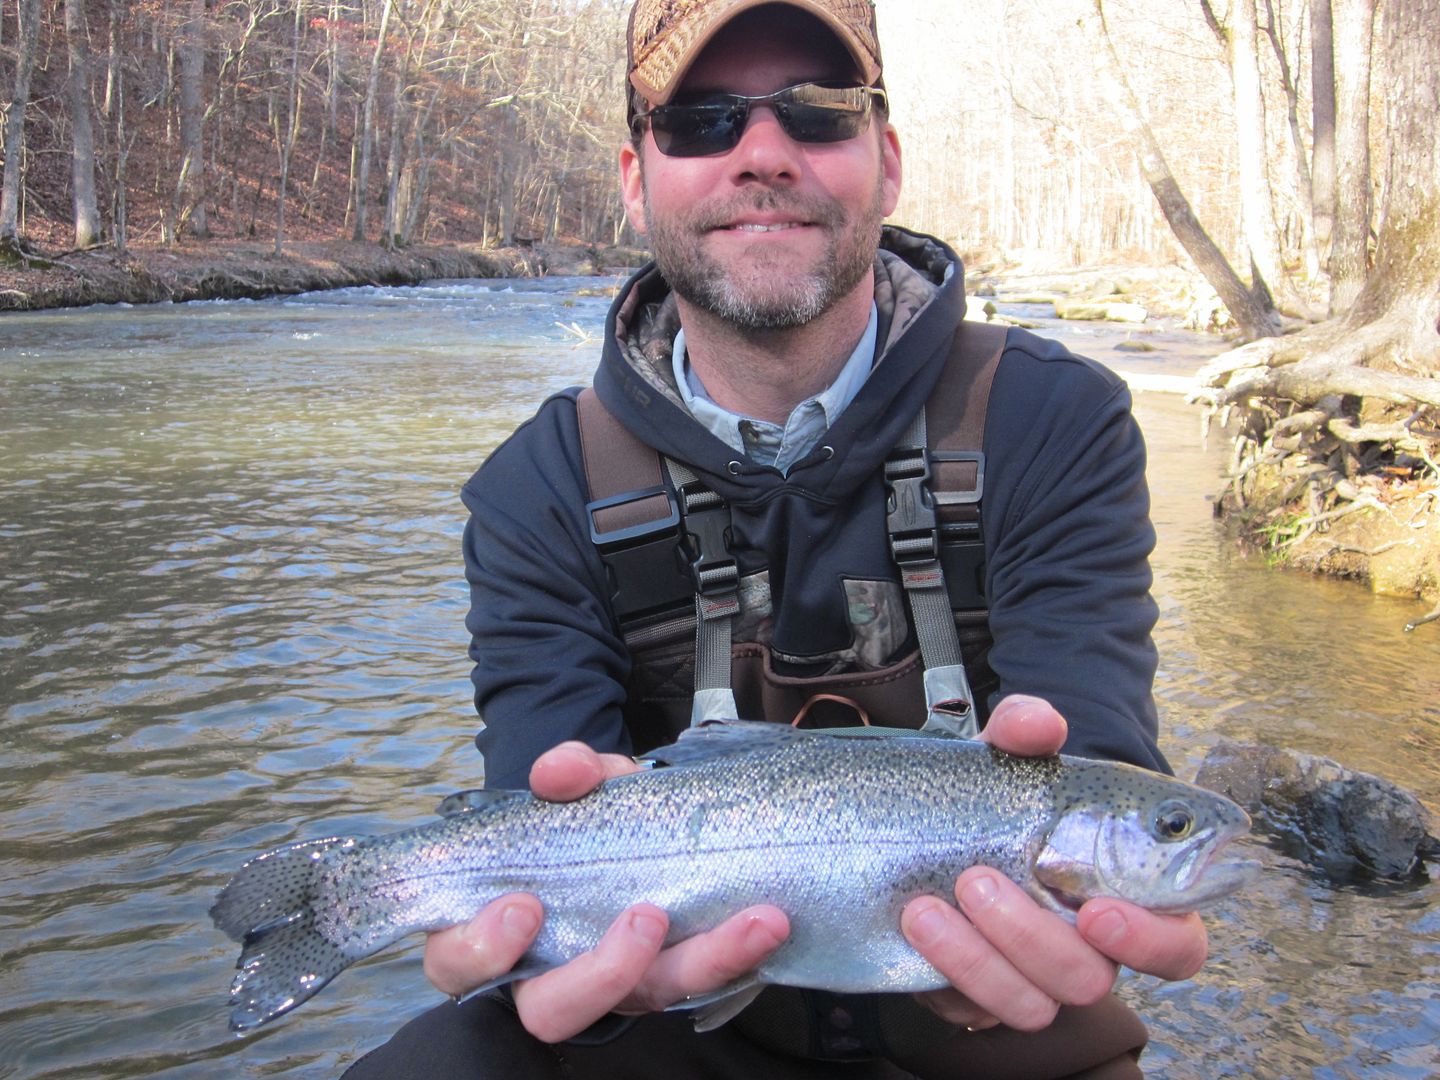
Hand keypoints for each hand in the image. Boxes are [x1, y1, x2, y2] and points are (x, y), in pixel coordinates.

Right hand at [421, 741, 790, 1042]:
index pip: (462, 964)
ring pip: (648, 998)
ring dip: (703, 961)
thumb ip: (568, 771)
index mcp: (494, 935)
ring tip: (751, 920)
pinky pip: (705, 982)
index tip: (521, 907)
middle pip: (557, 1010)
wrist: (628, 824)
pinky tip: (769, 921)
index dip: (483, 948)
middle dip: (602, 973)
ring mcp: (618, 984)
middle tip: (645, 917)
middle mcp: (552, 976)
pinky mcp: (674, 975)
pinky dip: (738, 952)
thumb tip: (563, 771)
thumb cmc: (579, 818)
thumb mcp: (576, 785)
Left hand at [901, 695, 1209, 1032]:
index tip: (1096, 910)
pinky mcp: (978, 998)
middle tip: (977, 880)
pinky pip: (973, 1011)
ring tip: (926, 906)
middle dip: (1032, 935)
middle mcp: (1085, 951)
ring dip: (978, 959)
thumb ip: (1026, 730)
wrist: (927, 826)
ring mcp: (1032, 980)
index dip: (1150, 941)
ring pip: (1032, 1005)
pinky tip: (913, 927)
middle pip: (1091, 979)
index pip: (1176, 946)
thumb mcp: (1007, 758)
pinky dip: (945, 971)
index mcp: (1122, 898)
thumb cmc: (997, 796)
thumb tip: (1040, 723)